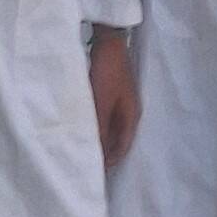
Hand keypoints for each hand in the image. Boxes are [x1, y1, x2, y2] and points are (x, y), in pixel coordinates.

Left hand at [90, 32, 140, 168]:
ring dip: (101, 138)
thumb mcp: (101, 105)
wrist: (109, 44)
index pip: (123, 146)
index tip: (96, 172)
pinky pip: (106, 117)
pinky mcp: (112, 93)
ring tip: (85, 146)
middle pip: (119, 138)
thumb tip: (97, 154)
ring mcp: (122, 101)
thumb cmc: (107, 74)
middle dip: (106, 151)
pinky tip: (85, 126)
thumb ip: (100, 130)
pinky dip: (97, 125)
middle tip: (88, 162)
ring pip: (111, 128)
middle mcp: (129, 111)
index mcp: (132, 116)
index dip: (111, 160)